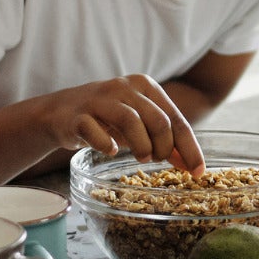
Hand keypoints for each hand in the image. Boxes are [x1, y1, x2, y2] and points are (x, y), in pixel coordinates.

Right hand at [38, 74, 206, 176]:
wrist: (60, 112)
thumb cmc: (106, 118)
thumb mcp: (138, 124)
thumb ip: (162, 139)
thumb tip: (189, 163)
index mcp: (145, 86)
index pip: (176, 118)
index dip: (189, 147)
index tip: (198, 171)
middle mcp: (125, 87)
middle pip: (158, 120)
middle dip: (164, 148)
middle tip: (156, 161)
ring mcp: (100, 99)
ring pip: (131, 120)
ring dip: (141, 146)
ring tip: (141, 158)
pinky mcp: (77, 115)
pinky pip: (94, 130)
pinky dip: (106, 144)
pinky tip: (111, 150)